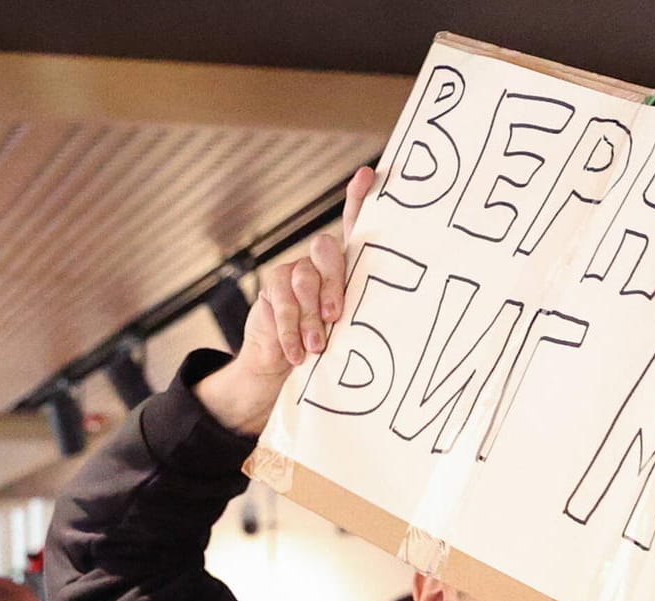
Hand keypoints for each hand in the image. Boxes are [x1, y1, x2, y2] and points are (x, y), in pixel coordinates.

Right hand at [196, 165, 372, 434]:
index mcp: (347, 268)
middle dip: (332, 284)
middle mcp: (320, 262)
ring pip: (303, 282)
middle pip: (327, 252)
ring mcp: (294, 273)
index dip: (358, 198)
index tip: (366, 175)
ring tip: (316, 347)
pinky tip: (296, 353)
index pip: (355, 225)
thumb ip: (360, 314)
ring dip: (310, 318)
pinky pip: (281, 305)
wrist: (283, 370)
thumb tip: (384, 315)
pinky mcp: (271, 288)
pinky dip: (289, 332)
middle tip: (335, 317)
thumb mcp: (350, 332)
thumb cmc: (329, 350)